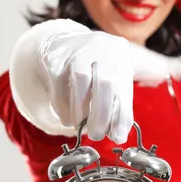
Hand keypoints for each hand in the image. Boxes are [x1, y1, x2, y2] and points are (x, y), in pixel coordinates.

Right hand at [10, 19, 133, 142]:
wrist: (65, 43)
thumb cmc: (96, 67)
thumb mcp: (114, 78)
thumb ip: (118, 105)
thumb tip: (119, 136)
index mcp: (120, 51)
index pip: (124, 87)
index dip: (122, 115)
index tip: (119, 137)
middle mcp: (100, 46)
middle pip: (105, 83)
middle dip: (102, 115)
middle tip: (97, 135)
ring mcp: (77, 50)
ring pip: (81, 84)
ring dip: (81, 113)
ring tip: (82, 127)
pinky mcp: (56, 58)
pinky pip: (60, 88)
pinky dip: (64, 109)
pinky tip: (68, 118)